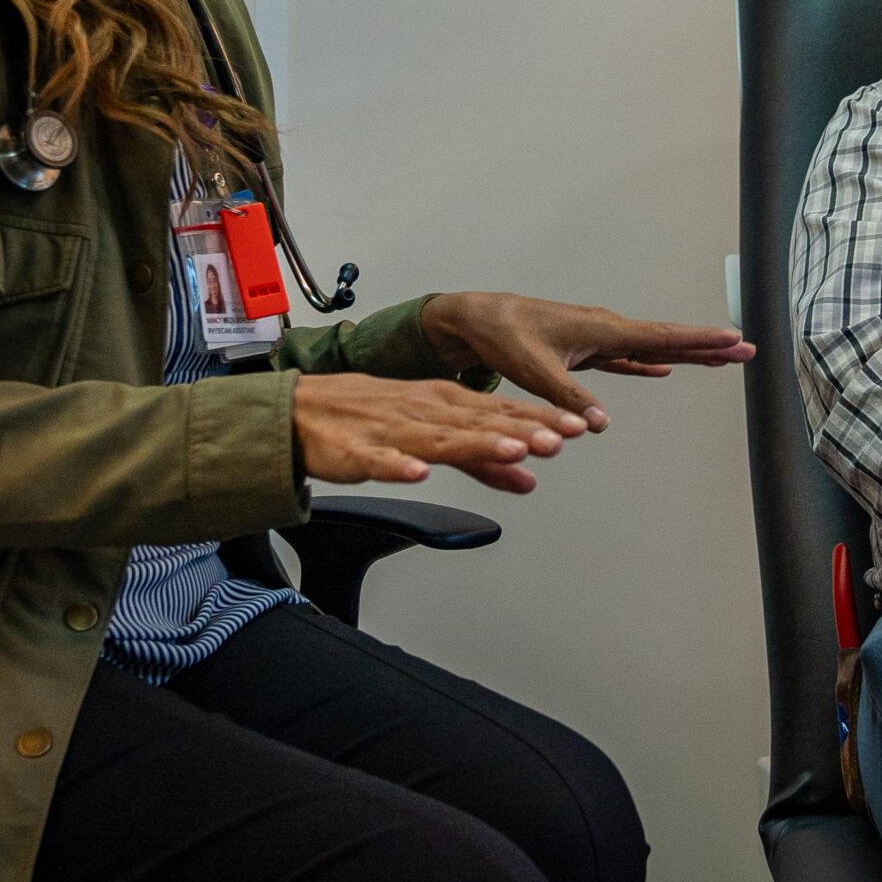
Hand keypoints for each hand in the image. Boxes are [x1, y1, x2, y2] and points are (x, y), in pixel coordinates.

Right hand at [292, 373, 589, 494]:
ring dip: (477, 444)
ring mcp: (392, 430)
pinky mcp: (357, 452)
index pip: (502, 411)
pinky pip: (379, 461)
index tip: (578, 426)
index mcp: (445, 404)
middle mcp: (425, 411)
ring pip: (440, 439)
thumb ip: (483, 461)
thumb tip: (529, 477)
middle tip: (559, 438)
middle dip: (521, 430)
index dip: (540, 419)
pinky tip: (416, 472)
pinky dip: (398, 466)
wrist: (303, 412)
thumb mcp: (435, 436)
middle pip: (480, 423)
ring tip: (510, 450)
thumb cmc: (373, 419)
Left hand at [419, 292, 755, 431]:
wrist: (477, 318)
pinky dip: (650, 362)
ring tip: (719, 357)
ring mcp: (598, 339)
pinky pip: (629, 357)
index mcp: (600, 330)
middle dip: (707, 345)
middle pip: (668, 340)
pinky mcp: (586, 350)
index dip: (699, 340)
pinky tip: (665, 369)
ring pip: (652, 347)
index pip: (660, 338)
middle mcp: (606, 330)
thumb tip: (601, 424)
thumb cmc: (503, 336)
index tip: (734, 339)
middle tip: (747, 349)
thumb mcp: (533, 369)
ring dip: (686, 352)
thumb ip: (568, 397)